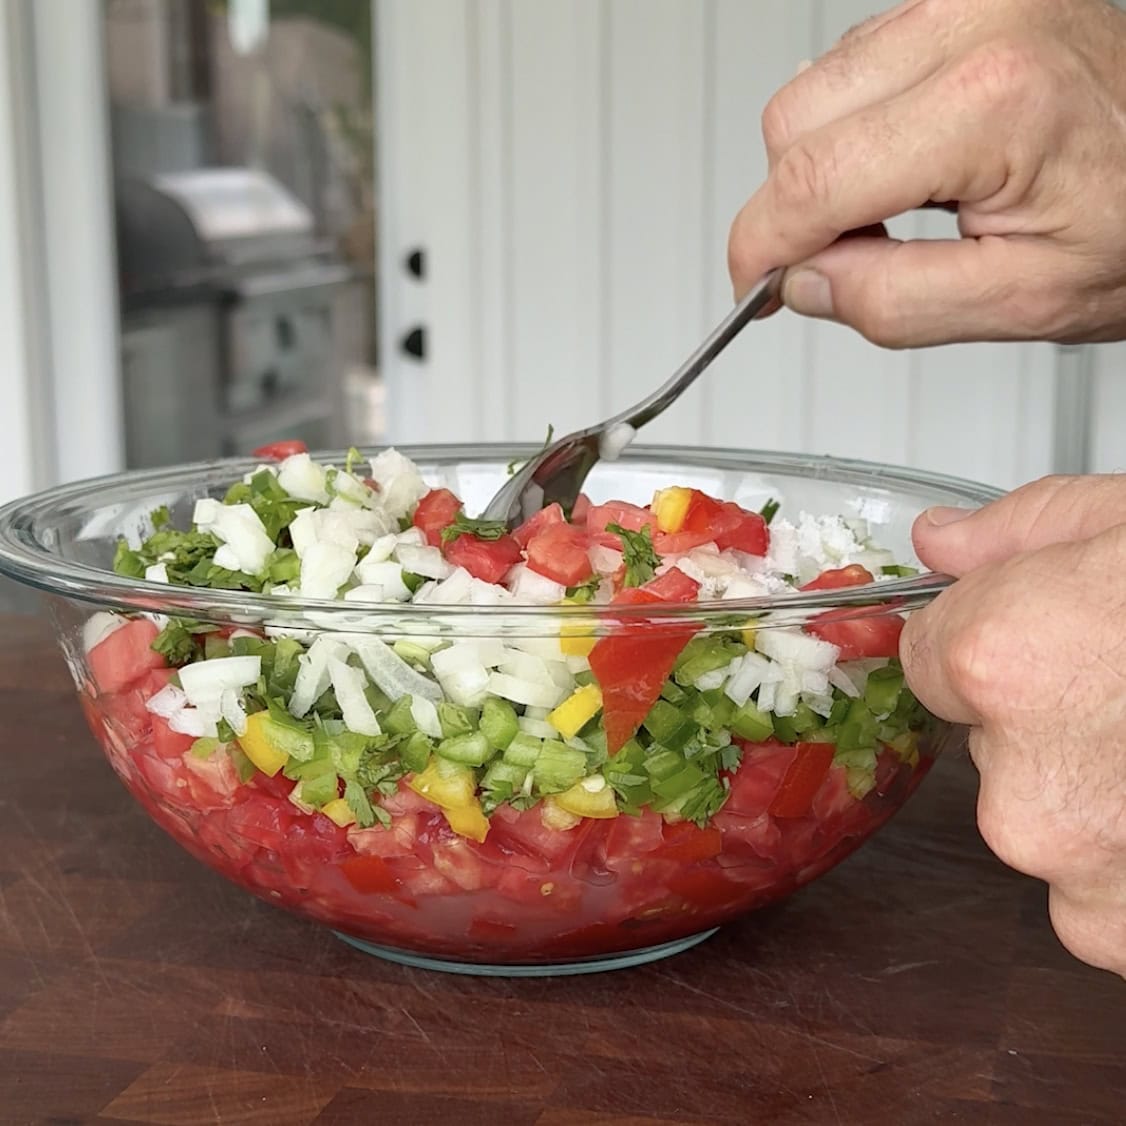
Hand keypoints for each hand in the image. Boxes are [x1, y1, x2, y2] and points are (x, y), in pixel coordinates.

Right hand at [728, 0, 1125, 346]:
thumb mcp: (1025, 301)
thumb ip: (896, 302)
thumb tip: (806, 283)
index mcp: (992, 103)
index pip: (813, 181)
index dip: (761, 248)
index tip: (754, 289)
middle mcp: (974, 25)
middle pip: (792, 122)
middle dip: (795, 206)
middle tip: (845, 259)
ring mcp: (966, 0)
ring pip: (809, 89)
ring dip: (821, 166)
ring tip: (891, 211)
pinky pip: (849, 65)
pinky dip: (850, 129)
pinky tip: (902, 163)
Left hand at [901, 476, 1125, 976]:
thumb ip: (1014, 532)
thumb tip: (939, 544)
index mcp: (998, 661)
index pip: (926, 661)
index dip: (991, 642)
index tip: (1051, 639)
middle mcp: (1019, 783)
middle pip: (994, 749)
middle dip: (1052, 722)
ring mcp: (1083, 874)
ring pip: (1053, 826)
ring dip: (1103, 799)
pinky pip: (1105, 898)